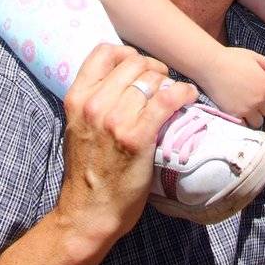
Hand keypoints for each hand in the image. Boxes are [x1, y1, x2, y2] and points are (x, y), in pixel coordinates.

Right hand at [55, 44, 198, 239]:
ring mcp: (115, 121)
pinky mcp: (138, 138)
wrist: (88, 212)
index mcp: (76, 98)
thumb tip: (120, 79)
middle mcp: (94, 105)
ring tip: (173, 94)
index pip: (104, 52)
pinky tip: (188, 96)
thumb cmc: (87, 171)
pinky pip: (167, 100)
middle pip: (133, 62)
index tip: (138, 67)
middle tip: (161, 82)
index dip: (126, 54)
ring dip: (168, 82)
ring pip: (151, 79)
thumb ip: (92, 101)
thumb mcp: (77, 127)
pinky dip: (183, 93)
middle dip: (152, 68)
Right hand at [198, 46, 264, 126]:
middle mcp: (259, 99)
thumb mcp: (253, 56)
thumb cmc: (231, 58)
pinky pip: (244, 125)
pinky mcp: (234, 115)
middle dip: (262, 106)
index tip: (259, 92)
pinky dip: (242, 122)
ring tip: (245, 110)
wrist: (211, 65)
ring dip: (253, 117)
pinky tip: (237, 114)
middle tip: (252, 101)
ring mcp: (247, 109)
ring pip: (258, 121)